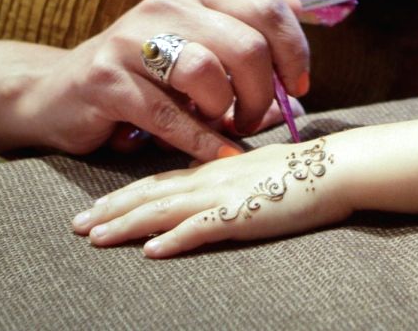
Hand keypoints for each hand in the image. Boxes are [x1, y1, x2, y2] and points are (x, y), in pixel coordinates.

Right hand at [23, 0, 310, 161]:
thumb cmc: (146, 73)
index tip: (298, 84)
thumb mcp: (200, 42)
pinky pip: (167, 115)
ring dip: (227, 111)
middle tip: (256, 117)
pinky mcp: (106, 81)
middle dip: (262, 91)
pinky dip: (200, 140)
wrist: (59, 92)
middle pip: (244, 44)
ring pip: (206, 73)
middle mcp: (166, 7)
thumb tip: (302, 18)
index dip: (293, 49)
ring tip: (227, 126)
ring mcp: (131, 41)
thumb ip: (248, 33)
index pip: (266, 6)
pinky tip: (218, 153)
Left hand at [73, 138, 352, 257]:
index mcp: (218, 168)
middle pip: (152, 194)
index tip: (98, 204)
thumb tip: (223, 193)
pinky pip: (201, 229)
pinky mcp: (244, 215)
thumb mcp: (266, 168)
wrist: (341, 166)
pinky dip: (173, 240)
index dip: (127, 193)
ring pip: (165, 210)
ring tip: (95, 238)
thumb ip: (239, 178)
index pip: (162, 180)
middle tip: (76, 224)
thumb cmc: (311, 169)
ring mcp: (226, 196)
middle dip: (112, 209)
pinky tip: (151, 252)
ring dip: (127, 225)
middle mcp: (214, 179)